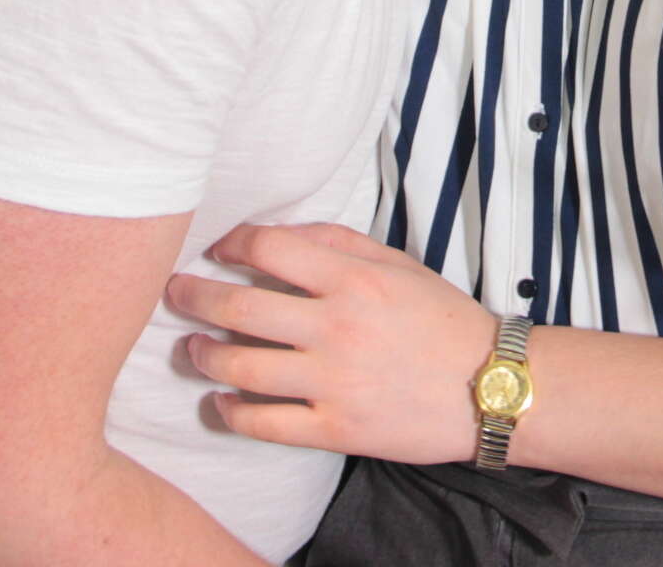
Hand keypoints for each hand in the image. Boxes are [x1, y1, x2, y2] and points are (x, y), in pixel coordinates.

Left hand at [165, 222, 498, 463]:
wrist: (489, 387)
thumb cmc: (443, 319)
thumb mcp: (399, 264)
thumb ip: (339, 241)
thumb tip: (277, 233)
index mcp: (354, 280)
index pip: (269, 250)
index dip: (231, 245)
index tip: (216, 250)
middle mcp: (338, 327)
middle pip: (239, 309)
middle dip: (193, 297)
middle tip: (173, 293)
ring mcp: (334, 382)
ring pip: (241, 369)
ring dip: (203, 356)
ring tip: (191, 348)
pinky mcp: (335, 429)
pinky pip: (264, 423)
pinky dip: (230, 413)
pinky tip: (219, 402)